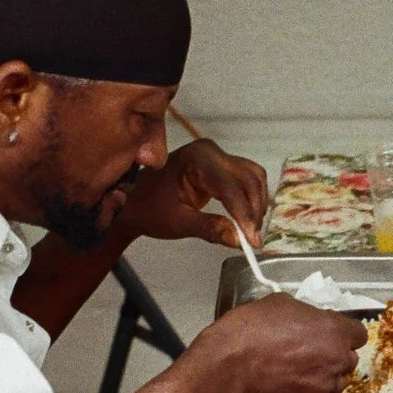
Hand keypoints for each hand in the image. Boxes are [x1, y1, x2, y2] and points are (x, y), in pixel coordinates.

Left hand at [116, 140, 269, 247]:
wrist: (135, 200)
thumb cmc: (149, 208)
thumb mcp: (178, 222)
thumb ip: (210, 229)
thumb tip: (240, 240)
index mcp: (196, 159)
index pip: (230, 187)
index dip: (244, 214)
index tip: (252, 240)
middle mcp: (210, 151)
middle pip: (248, 179)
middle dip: (254, 211)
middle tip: (253, 240)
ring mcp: (217, 156)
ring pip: (253, 178)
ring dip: (257, 205)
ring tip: (251, 231)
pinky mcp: (222, 165)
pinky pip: (247, 179)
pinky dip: (252, 199)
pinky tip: (248, 218)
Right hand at [196, 295, 365, 392]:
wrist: (228, 364)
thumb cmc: (253, 326)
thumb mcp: (281, 303)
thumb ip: (306, 314)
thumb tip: (309, 321)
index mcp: (335, 331)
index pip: (359, 334)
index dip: (345, 332)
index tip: (330, 331)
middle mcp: (336, 360)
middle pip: (349, 360)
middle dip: (335, 354)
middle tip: (313, 349)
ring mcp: (322, 386)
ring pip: (337, 382)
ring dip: (326, 375)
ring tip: (303, 369)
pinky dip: (306, 390)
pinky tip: (287, 381)